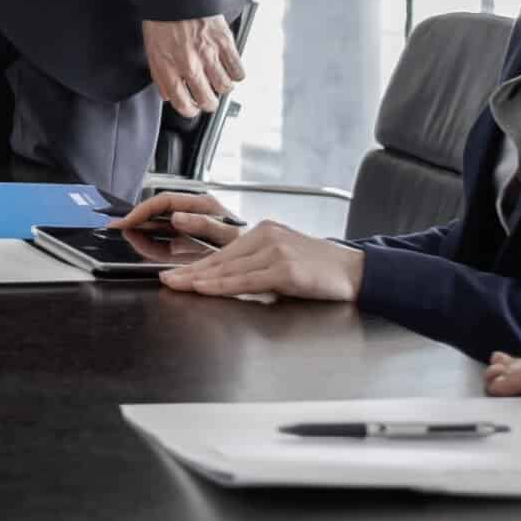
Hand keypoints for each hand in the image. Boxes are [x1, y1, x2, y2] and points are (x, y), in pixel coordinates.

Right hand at [107, 190, 243, 246]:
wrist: (265, 259)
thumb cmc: (251, 244)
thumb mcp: (228, 234)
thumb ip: (203, 223)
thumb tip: (176, 217)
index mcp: (202, 204)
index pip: (163, 201)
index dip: (142, 210)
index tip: (127, 221)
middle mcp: (195, 209)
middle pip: (158, 209)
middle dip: (137, 217)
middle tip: (117, 226)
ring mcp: (193, 221)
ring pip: (160, 221)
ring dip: (142, 227)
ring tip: (126, 233)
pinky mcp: (192, 235)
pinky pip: (167, 234)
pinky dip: (152, 238)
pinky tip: (144, 242)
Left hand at [141, 14, 245, 117]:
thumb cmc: (163, 20)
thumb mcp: (152, 50)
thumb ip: (160, 76)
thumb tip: (168, 96)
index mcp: (168, 67)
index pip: (182, 102)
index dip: (189, 110)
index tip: (193, 108)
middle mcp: (189, 64)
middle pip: (207, 100)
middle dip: (209, 103)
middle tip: (209, 97)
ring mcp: (208, 54)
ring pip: (225, 87)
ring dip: (223, 87)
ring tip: (219, 80)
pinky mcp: (224, 42)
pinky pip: (237, 69)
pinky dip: (236, 73)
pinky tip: (229, 69)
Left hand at [158, 220, 361, 301]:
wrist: (354, 272)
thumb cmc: (318, 269)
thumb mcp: (281, 261)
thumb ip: (254, 267)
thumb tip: (222, 281)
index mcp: (263, 232)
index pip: (221, 252)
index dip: (195, 265)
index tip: (173, 274)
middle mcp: (266, 237)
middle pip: (220, 259)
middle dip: (190, 272)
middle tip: (166, 280)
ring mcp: (275, 252)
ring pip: (229, 269)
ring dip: (200, 279)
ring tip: (177, 285)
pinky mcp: (285, 269)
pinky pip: (246, 280)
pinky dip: (222, 285)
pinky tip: (205, 287)